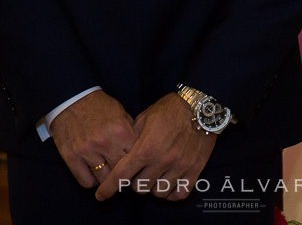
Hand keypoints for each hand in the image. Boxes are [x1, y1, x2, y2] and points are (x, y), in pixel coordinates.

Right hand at [51, 91, 136, 189]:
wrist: (71, 98)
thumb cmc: (99, 106)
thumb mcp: (121, 114)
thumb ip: (131, 133)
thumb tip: (141, 152)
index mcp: (121, 131)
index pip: (136, 158)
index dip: (137, 163)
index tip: (136, 166)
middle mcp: (105, 143)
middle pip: (121, 172)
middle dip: (123, 174)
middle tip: (123, 174)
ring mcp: (87, 151)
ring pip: (104, 180)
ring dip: (107, 179)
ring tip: (108, 173)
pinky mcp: (71, 157)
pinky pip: (86, 182)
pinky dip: (91, 180)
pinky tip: (94, 174)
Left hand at [95, 93, 216, 201]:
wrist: (200, 106)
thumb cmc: (170, 109)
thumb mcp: (145, 118)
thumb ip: (132, 137)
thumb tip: (123, 152)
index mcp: (145, 148)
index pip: (121, 175)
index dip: (108, 188)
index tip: (101, 195)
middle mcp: (161, 161)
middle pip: (139, 188)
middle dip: (134, 182)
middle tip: (138, 173)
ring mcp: (179, 167)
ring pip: (158, 193)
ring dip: (152, 187)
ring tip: (153, 176)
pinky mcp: (194, 170)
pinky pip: (179, 194)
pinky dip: (171, 193)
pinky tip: (168, 184)